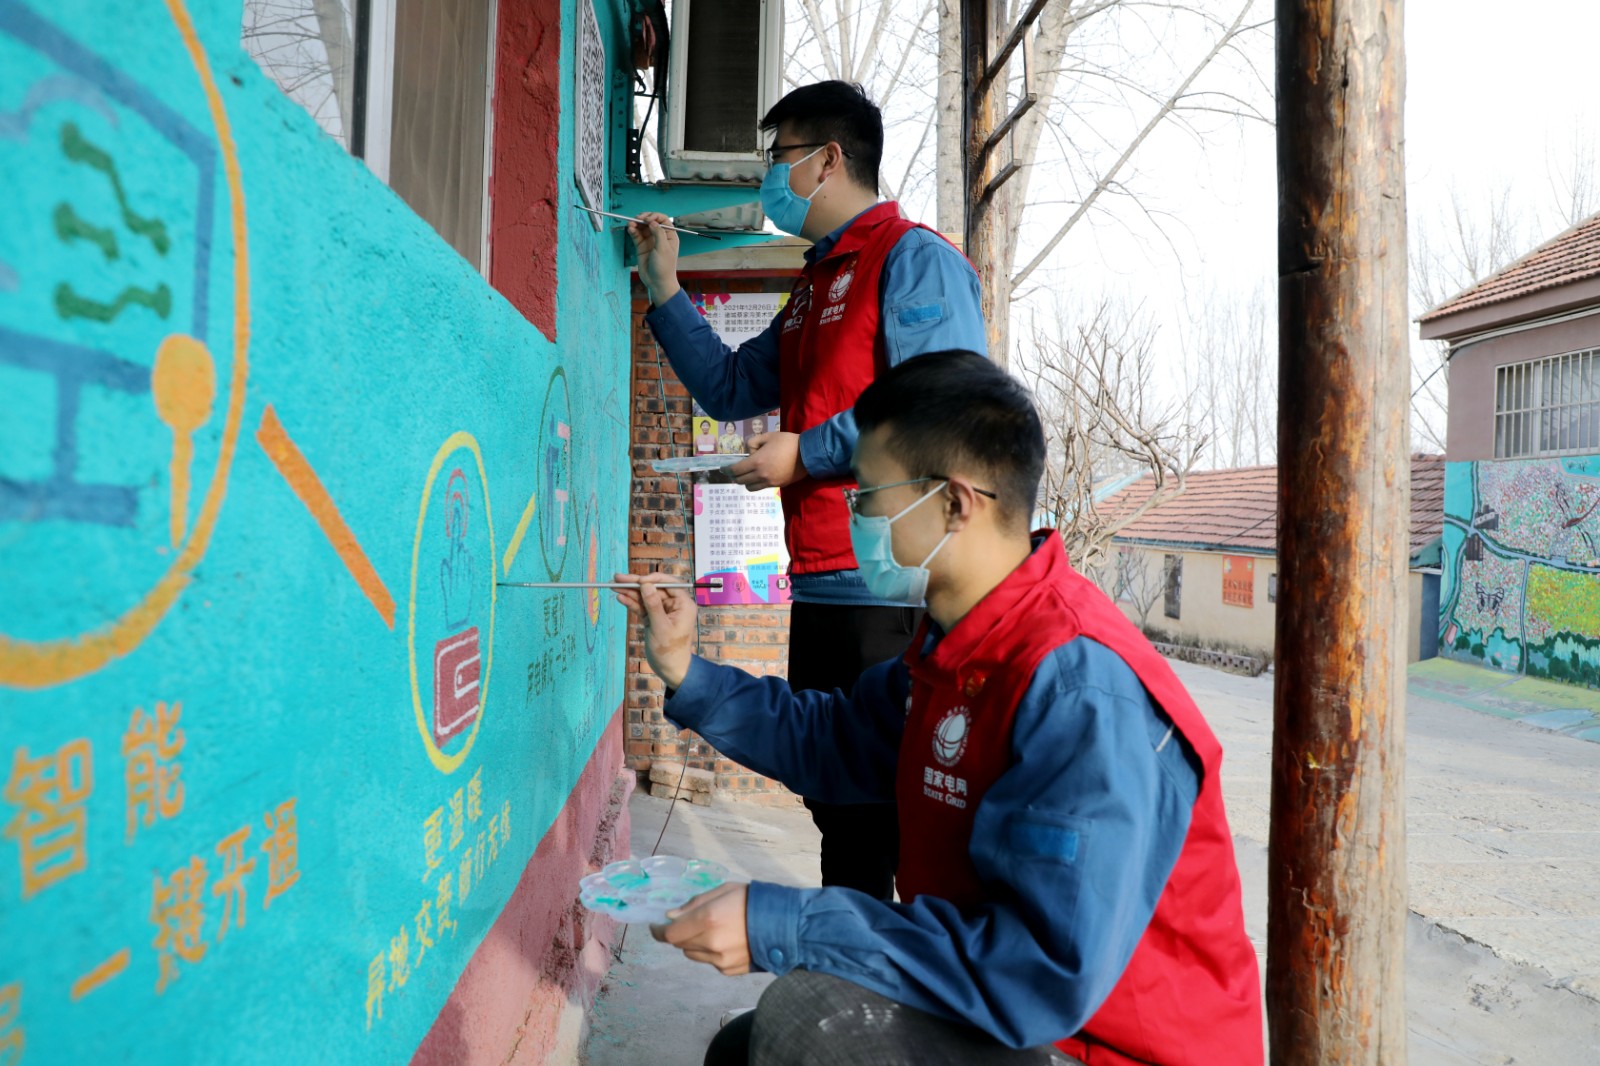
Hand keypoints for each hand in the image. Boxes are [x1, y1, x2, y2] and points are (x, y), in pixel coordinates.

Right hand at [611, 572, 695, 688]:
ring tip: (614, 586)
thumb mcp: (660, 626)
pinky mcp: (653, 618)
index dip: (652, 579)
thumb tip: (646, 584)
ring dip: (630, 592)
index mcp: (683, 604)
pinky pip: (642, 607)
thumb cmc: (669, 650)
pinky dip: (632, 603)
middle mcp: (674, 605)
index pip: (668, 583)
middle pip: (653, 588)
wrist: (670, 669)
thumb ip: (653, 605)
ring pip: (645, 597)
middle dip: (636, 584)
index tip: (637, 580)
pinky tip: (621, 598)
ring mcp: (662, 611)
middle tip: (617, 578)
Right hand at [627, 212, 681, 305]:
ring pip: (642, 228)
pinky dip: (633, 231)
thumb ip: (658, 233)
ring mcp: (650, 241)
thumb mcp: (663, 248)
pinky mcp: (641, 247)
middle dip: (644, 219)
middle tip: (637, 219)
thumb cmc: (664, 266)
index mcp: (669, 236)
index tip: (647, 219)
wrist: (657, 282)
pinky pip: (637, 235)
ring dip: (636, 224)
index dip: (655, 216)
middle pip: (651, 222)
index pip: (663, 220)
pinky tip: (630, 229)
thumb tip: (652, 222)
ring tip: (631, 223)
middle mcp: (660, 237)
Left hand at [651, 882, 750, 974]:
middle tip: (691, 922)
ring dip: (695, 943)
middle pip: (680, 944)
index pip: (670, 934)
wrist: (785, 925)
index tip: (656, 926)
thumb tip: (671, 916)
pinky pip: (709, 962)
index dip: (659, 931)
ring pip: (693, 954)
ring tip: (714, 930)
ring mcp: (719, 960)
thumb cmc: (753, 901)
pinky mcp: (728, 970)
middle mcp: (710, 943)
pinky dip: (710, 952)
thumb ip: (694, 904)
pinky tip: (727, 940)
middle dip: (680, 933)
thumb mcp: (723, 891)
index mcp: (708, 919)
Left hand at [727, 432, 805, 490]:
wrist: (807, 454)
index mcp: (757, 461)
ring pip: (750, 487)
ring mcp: (769, 482)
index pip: (736, 470)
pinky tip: (759, 476)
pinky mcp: (777, 485)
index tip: (723, 469)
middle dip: (734, 476)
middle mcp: (760, 474)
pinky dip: (756, 483)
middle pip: (740, 480)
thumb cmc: (788, 442)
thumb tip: (749, 451)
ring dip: (745, 482)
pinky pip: (761, 487)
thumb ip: (754, 442)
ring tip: (747, 475)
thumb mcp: (769, 436)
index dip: (727, 470)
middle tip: (733, 472)